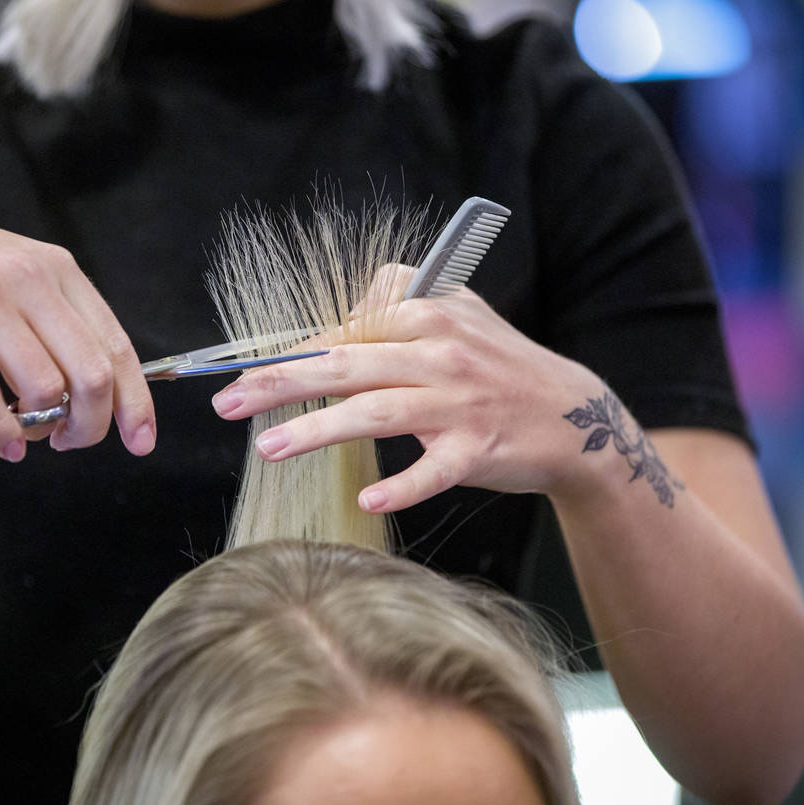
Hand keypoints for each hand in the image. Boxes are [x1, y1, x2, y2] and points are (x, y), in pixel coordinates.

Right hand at [0, 195, 155, 461]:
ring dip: (44, 430)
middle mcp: (24, 277)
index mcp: (54, 269)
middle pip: (91, 374)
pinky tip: (4, 444)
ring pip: (44, 387)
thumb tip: (96, 390)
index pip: (116, 346)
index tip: (140, 441)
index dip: (135, 402)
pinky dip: (1, 430)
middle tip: (71, 443)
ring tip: (29, 436)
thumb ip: (52, 320)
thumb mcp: (8, 276)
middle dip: (91, 425)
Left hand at [211, 285, 600, 511]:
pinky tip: (368, 500)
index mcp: (427, 313)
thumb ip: (395, 304)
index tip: (243, 374)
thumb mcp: (457, 310)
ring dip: (319, 429)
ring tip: (270, 449)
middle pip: (346, 363)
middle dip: (281, 381)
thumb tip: (329, 323)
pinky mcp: (480, 448)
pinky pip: (434, 469)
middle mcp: (440, 352)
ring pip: (378, 411)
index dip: (289, 354)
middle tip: (229, 403)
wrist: (574, 415)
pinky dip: (403, 486)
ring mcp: (460, 402)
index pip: (342, 331)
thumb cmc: (499, 363)